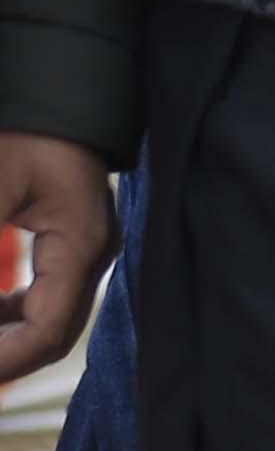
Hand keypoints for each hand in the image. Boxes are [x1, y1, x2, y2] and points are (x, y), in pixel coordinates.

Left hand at [0, 127, 107, 384]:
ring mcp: (83, 251)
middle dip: (4, 356)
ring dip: (5, 338)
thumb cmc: (25, 132)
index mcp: (81, 246)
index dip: (3, 361)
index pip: (48, 331)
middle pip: (51, 335)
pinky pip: (41, 299)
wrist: (55, 88)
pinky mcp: (67, 243)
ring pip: (45, 321)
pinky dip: (7, 316)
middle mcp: (90, 256)